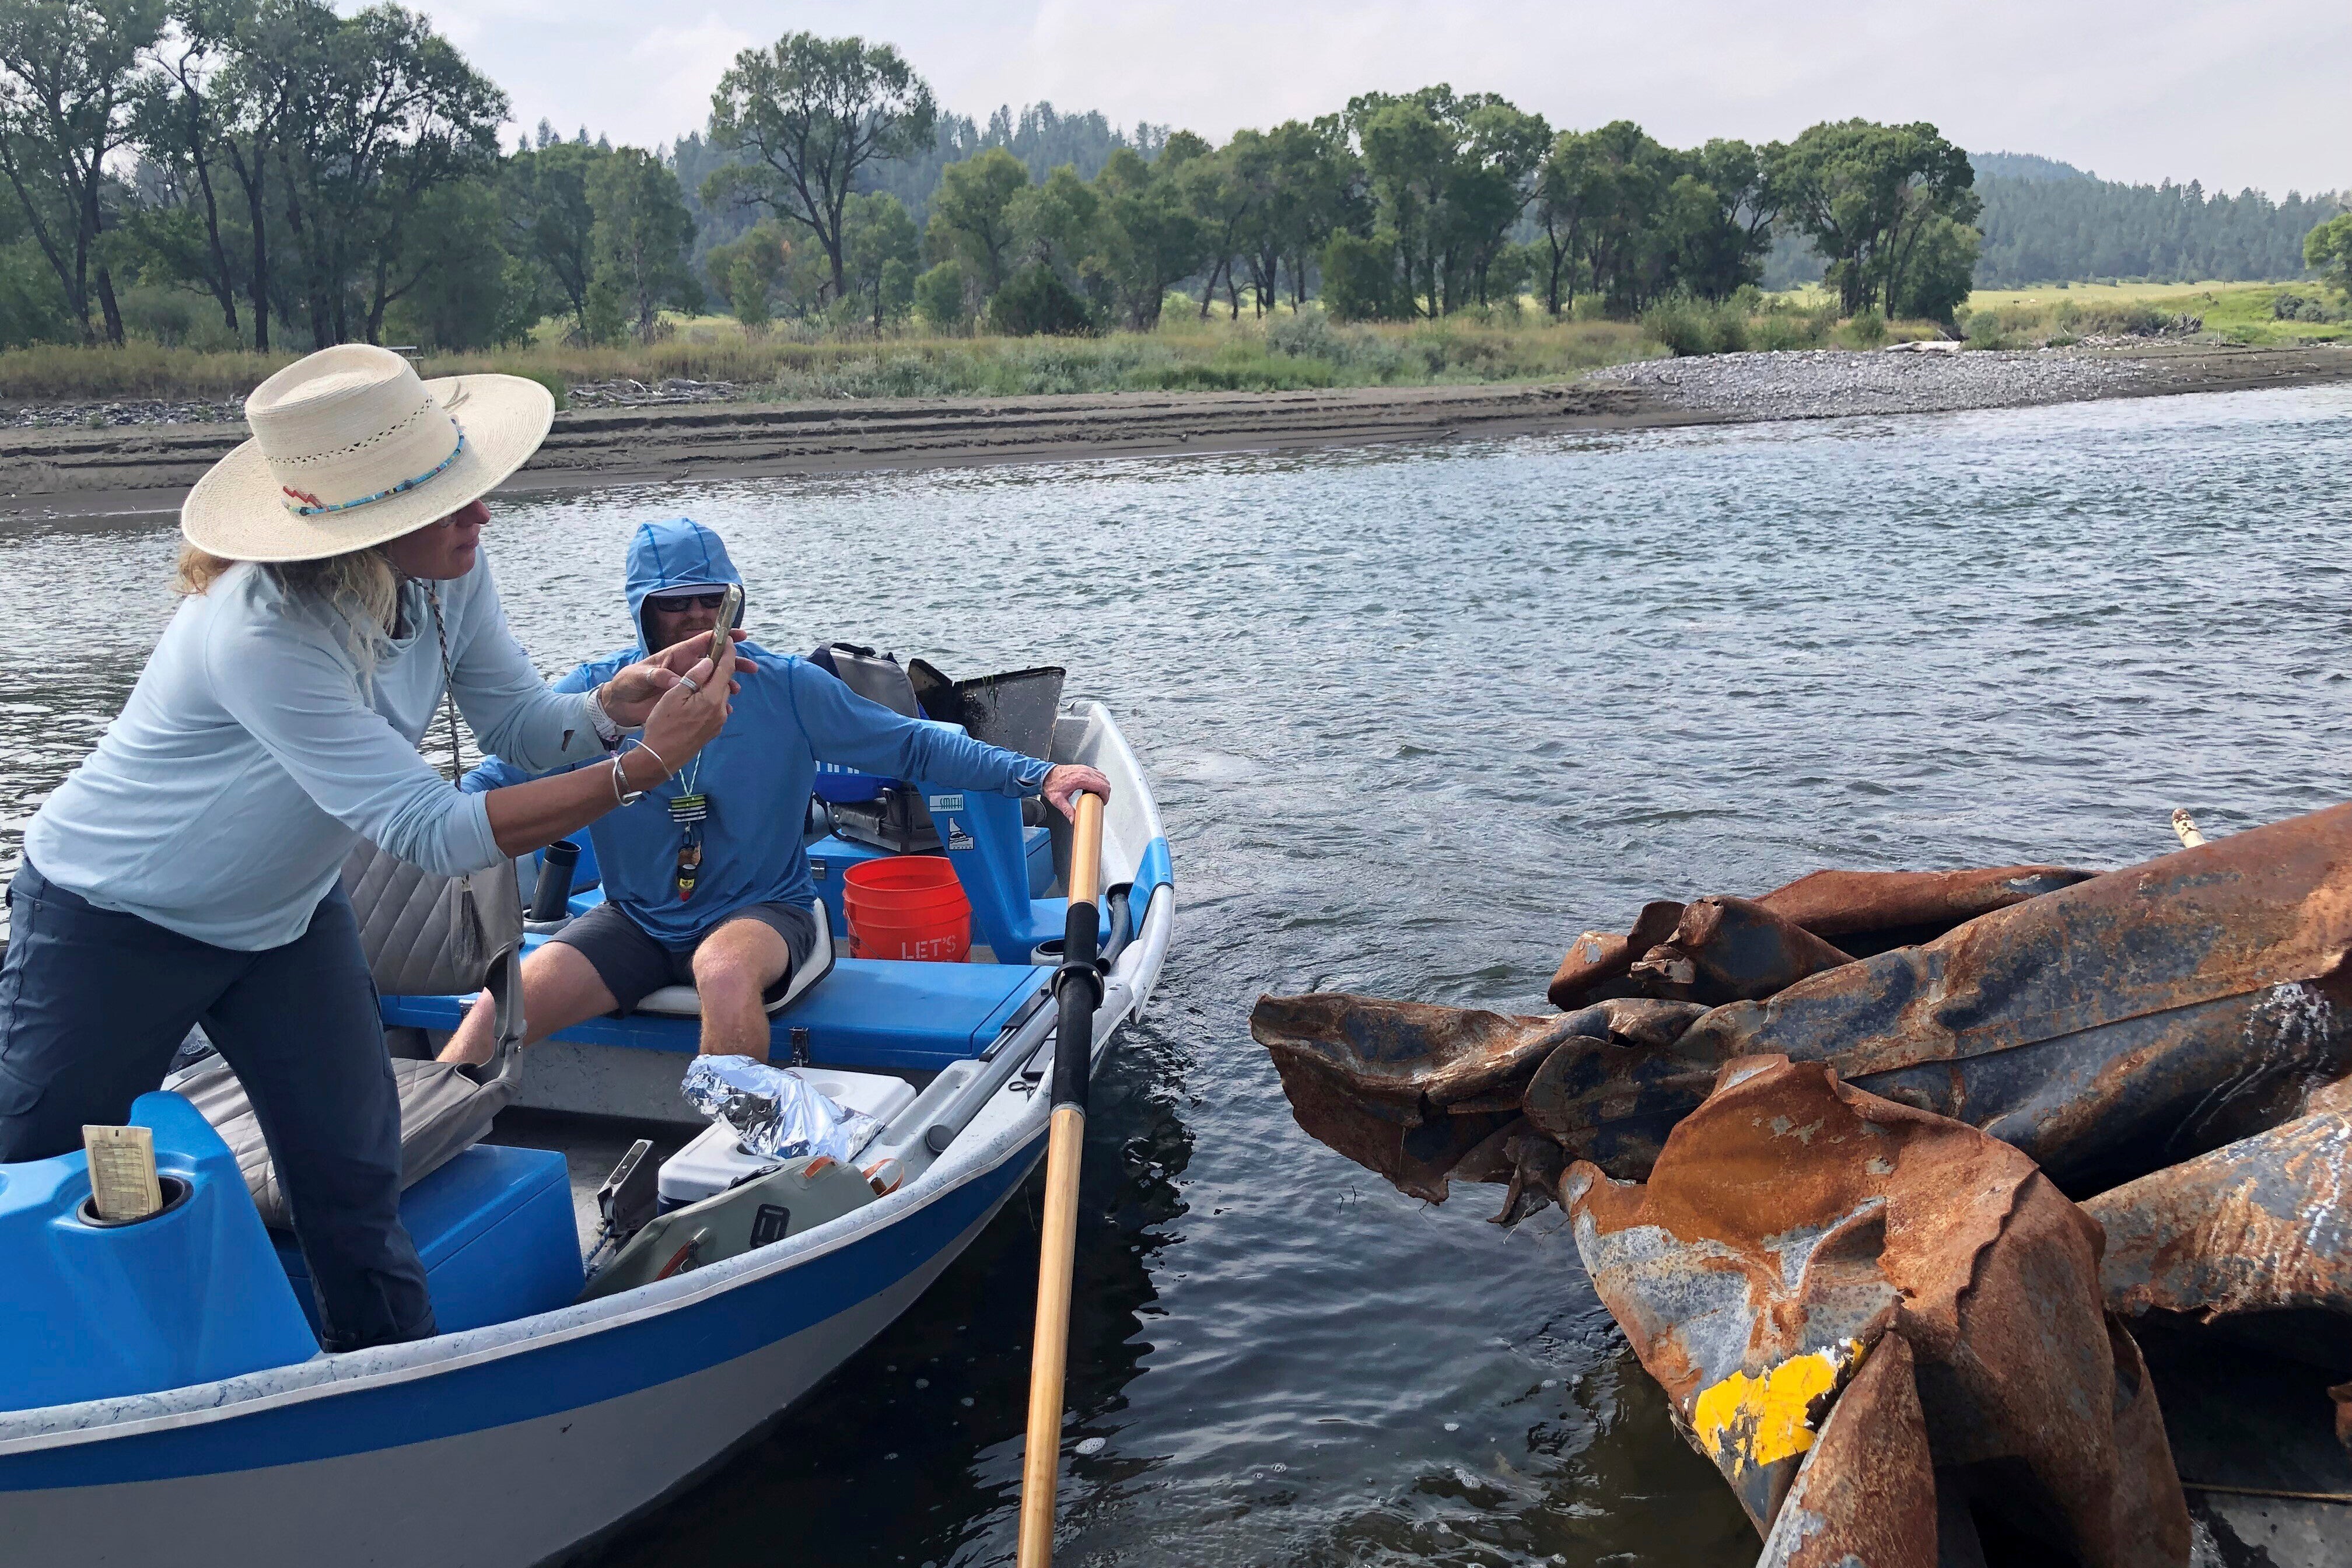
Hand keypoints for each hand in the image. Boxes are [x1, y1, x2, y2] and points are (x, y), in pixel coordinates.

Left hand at [600, 631, 749, 726]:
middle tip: (752, 668)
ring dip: (728, 683)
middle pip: (715, 661)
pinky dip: (718, 702)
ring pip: (714, 680)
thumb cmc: (628, 683)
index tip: (739, 635)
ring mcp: (687, 683)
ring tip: (739, 690)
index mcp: (676, 655)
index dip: (722, 637)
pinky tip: (726, 708)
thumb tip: (676, 680)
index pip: (703, 642)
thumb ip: (656, 676)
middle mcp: (685, 667)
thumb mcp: (638, 677)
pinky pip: (706, 698)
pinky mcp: (685, 698)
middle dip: (734, 662)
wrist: (620, 705)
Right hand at [629, 637, 734, 785]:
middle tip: (713, 655)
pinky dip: (710, 698)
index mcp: (711, 698)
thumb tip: (709, 661)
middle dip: (721, 667)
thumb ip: (693, 677)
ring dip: (715, 684)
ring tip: (702, 676)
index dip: (728, 652)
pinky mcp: (713, 731)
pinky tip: (697, 698)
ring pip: (720, 695)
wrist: (660, 757)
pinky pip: (716, 708)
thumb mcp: (673, 696)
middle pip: (724, 682)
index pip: (725, 669)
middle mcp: (720, 710)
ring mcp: (718, 722)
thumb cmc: (662, 724)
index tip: (730, 640)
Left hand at [1039, 763, 1110, 820]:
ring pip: (1102, 777)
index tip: (1102, 802)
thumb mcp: (1058, 800)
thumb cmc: (1052, 784)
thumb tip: (1073, 819)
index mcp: (1081, 779)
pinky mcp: (1083, 768)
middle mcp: (1085, 772)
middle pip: (1105, 782)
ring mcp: (1085, 768)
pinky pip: (1097, 773)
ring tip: (1095, 795)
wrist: (1046, 774)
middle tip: (1099, 800)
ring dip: (1102, 786)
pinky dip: (1098, 781)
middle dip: (1105, 792)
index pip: (1102, 786)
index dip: (1105, 795)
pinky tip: (1091, 788)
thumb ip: (1067, 811)